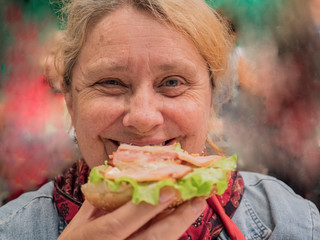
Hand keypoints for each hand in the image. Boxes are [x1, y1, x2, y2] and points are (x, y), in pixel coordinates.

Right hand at [58, 189, 206, 239]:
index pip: (123, 221)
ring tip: (196, 206)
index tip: (170, 188)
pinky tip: (180, 219)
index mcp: (95, 237)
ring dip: (180, 225)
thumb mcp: (78, 224)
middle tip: (198, 198)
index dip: (147, 206)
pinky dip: (171, 232)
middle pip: (152, 237)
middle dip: (177, 218)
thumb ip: (96, 200)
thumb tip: (112, 174)